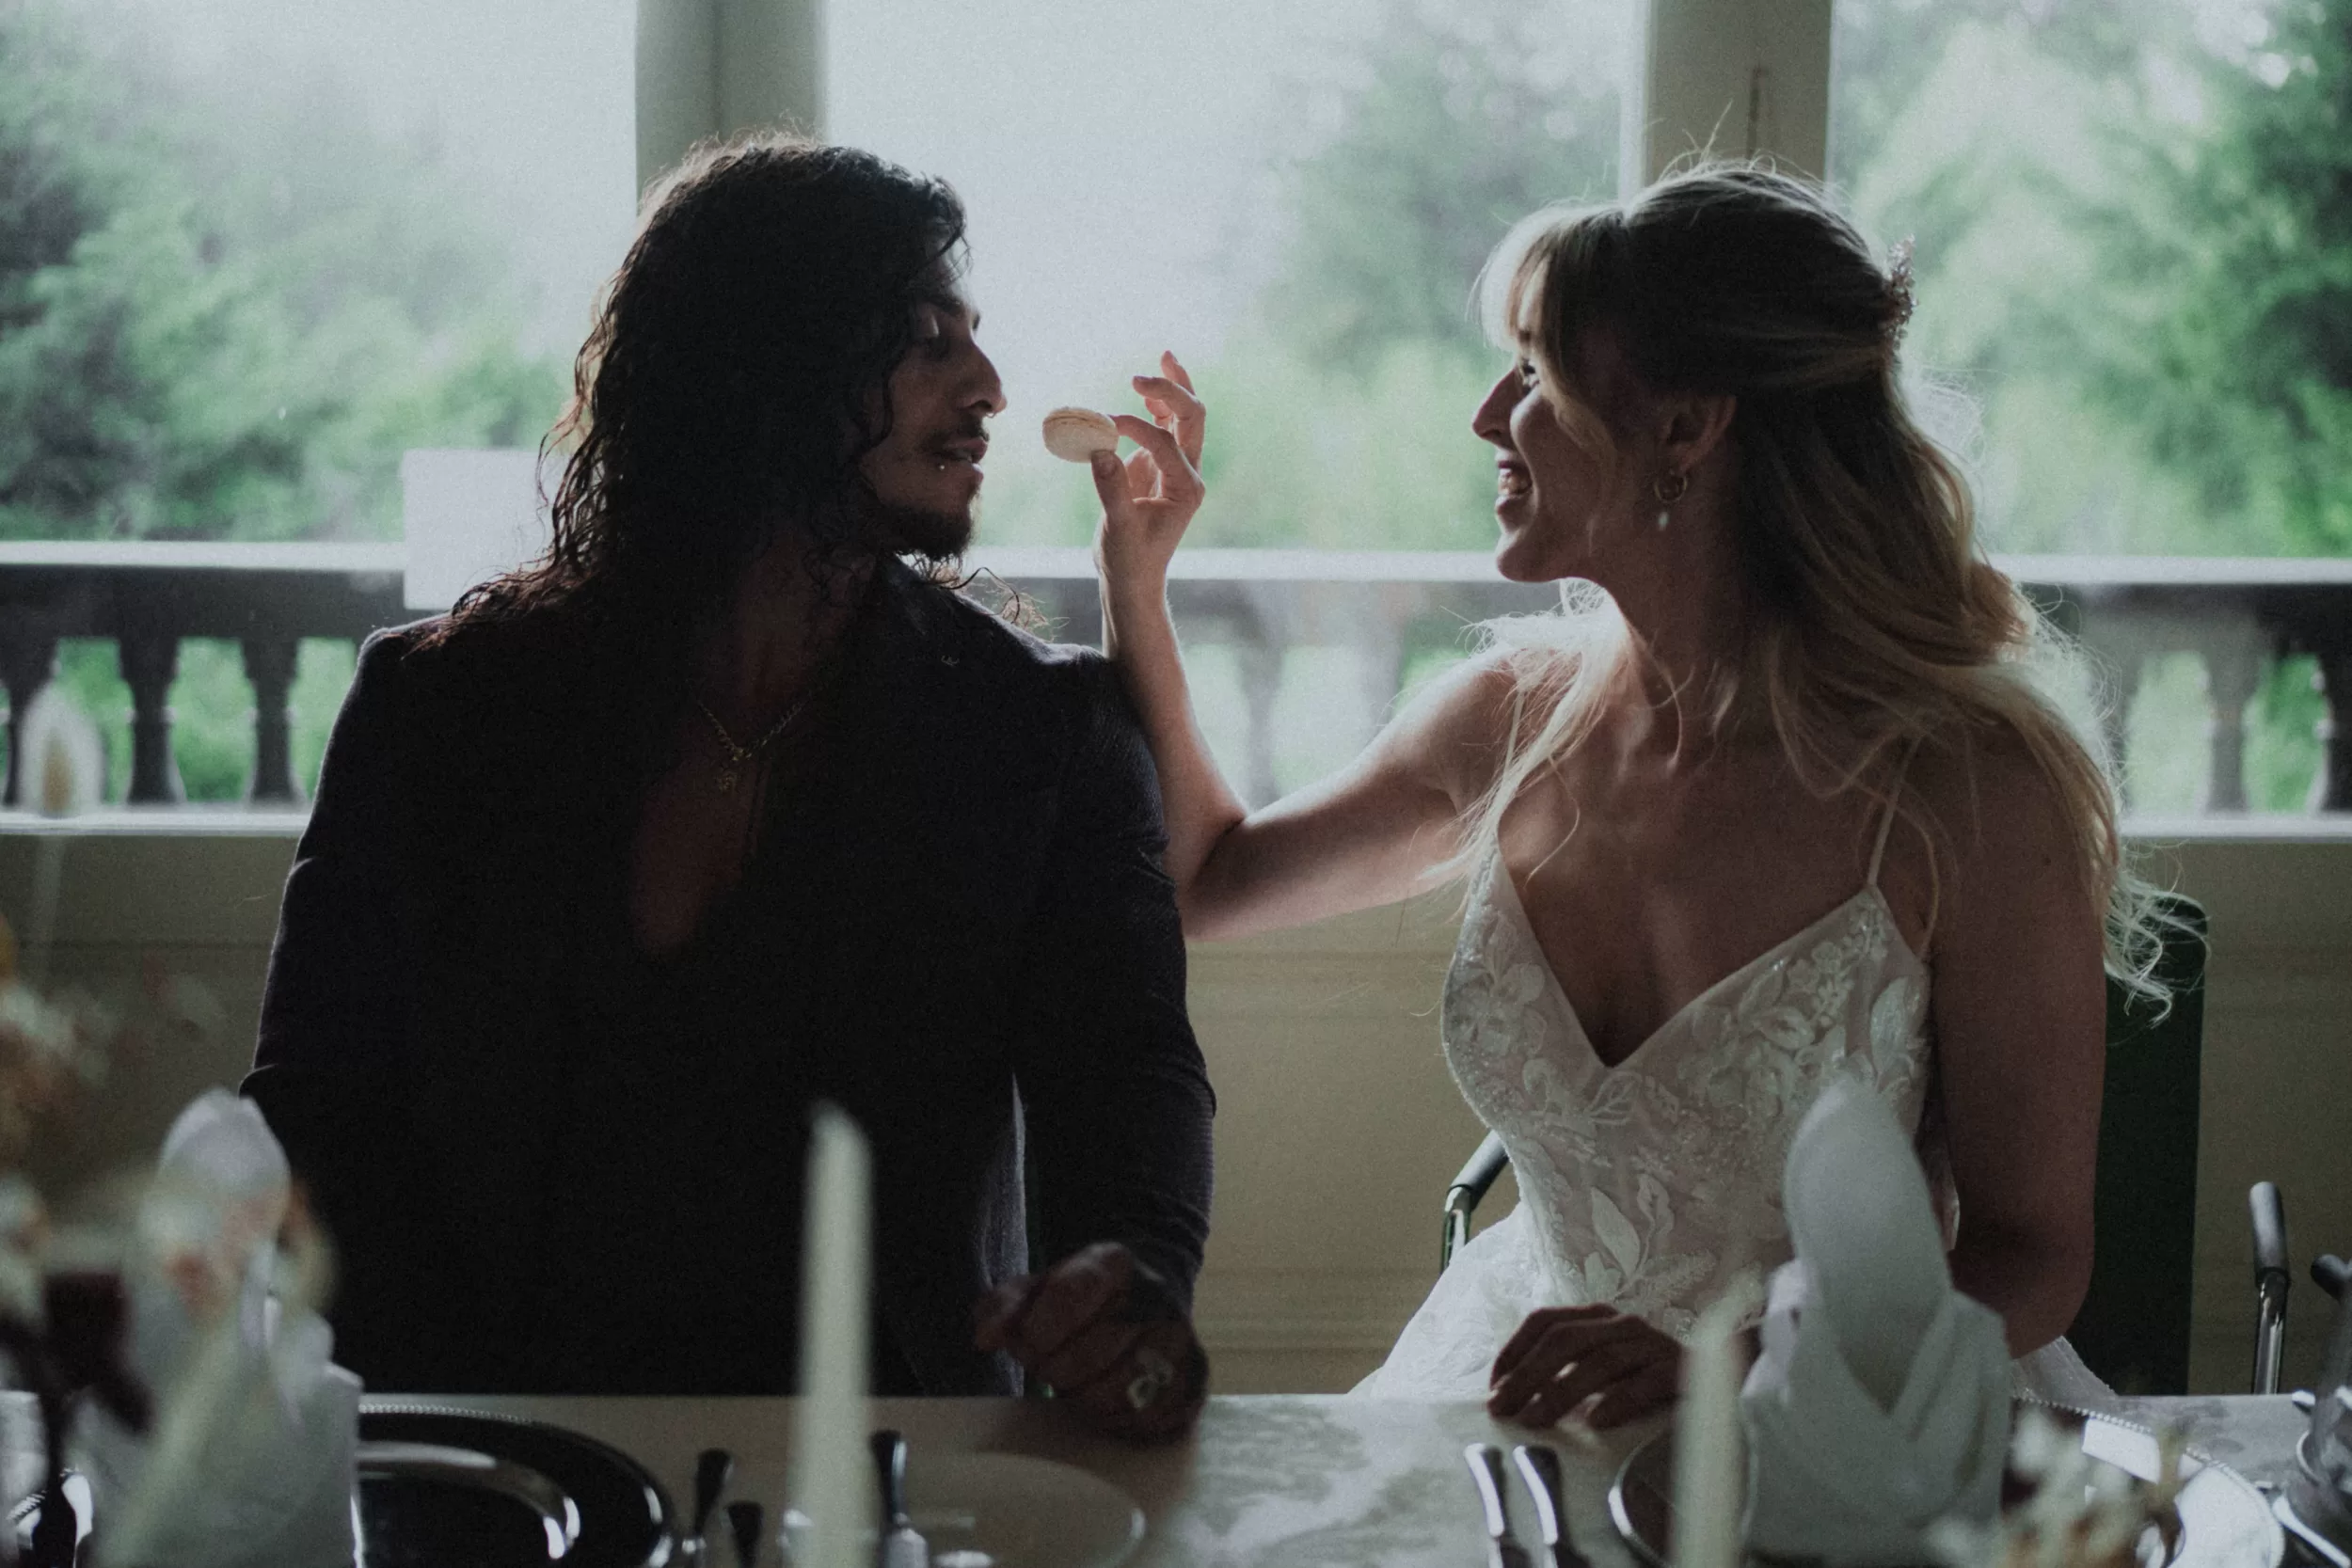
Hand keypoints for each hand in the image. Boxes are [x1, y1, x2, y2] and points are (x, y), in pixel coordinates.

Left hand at [973, 1241, 1207, 1440]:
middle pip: (1088, 1354)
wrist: (1149, 1294)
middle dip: (1055, 1368)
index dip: (1038, 1329)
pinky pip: (1143, 1419)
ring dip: (1084, 1396)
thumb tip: (986, 1336)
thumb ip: (1005, 1306)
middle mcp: (1156, 1298)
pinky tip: (1105, 1397)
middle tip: (1051, 1363)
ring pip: (1115, 1392)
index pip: (1068, 1297)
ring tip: (1078, 1381)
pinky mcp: (1193, 1382)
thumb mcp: (1040, 1287)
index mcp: (1115, 1264)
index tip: (1029, 1340)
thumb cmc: (1082, 1299)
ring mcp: (1180, 1341)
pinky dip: (1114, 1418)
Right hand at [1091, 351, 1206, 605]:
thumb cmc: (1129, 558)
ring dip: (1174, 387)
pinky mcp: (1158, 464)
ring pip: (1185, 416)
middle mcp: (1188, 473)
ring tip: (1164, 356)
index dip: (1137, 429)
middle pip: (1192, 418)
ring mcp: (1176, 466)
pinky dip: (1155, 404)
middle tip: (1141, 375)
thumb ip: (1111, 488)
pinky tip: (1143, 387)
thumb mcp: (1119, 527)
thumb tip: (1100, 448)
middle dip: (1172, 392)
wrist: (1132, 575)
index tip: (1106, 424)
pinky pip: (1163, 425)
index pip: (1165, 444)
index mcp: (1186, 489)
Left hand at [1487, 1305, 1682, 1429]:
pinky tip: (1597, 1421)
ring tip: (1536, 1420)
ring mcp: (1651, 1344)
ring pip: (1600, 1361)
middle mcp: (1621, 1323)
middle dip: (1527, 1375)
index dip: (1514, 1351)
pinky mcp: (1679, 1371)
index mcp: (1597, 1317)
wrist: (1718, 1382)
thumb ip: (1564, 1373)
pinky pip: (1644, 1383)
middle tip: (1503, 1409)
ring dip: (1561, 1392)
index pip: (1544, 1321)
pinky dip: (1618, 1401)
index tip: (1493, 1386)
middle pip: (1565, 1340)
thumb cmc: (1644, 1379)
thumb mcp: (1599, 1369)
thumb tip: (1512, 1396)